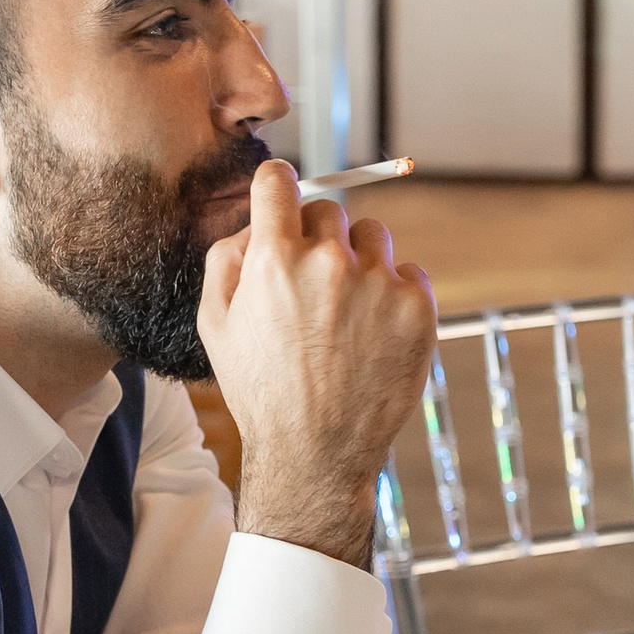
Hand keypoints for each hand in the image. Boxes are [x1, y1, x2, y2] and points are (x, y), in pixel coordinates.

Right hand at [198, 158, 434, 563]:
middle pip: (328, 210)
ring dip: (360, 263)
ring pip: (373, 238)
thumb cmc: (260, 390)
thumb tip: (253, 220)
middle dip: (318, 240)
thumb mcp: (215, 326)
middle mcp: (328, 261)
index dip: (277, 189)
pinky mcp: (418, 307)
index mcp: (274, 258)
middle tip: (313, 291)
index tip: (282, 202)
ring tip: (346, 317)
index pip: (278, 180)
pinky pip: (409, 274)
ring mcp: (378, 283)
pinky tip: (374, 336)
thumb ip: (226, 259)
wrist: (315, 453)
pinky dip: (395, 297)